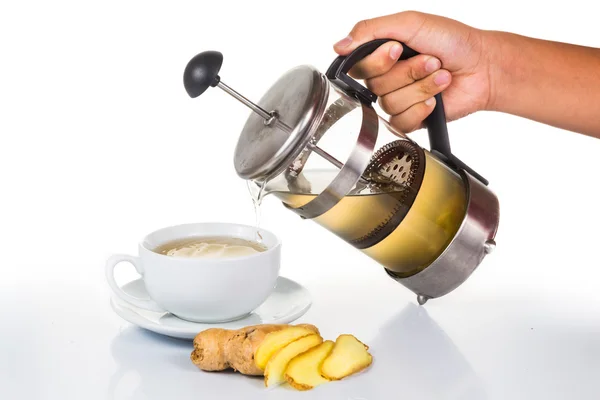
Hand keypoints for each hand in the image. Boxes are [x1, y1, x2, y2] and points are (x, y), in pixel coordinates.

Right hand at [333, 11, 491, 132]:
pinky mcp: (410, 118)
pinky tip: (436, 99)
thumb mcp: (410, 23)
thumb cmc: (452, 40)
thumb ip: (370, 30)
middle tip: (430, 60)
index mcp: (381, 54)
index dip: (378, 61)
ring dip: (421, 87)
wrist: (483, 66)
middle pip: (376, 85)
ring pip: (390, 102)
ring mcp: (398, 99)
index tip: (397, 49)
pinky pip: (401, 121)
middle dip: (408, 71)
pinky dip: (422, 107)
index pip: (358, 65)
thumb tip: (339, 46)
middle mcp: (386, 77)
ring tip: (440, 76)